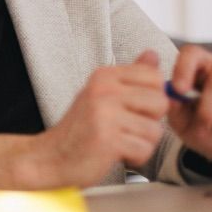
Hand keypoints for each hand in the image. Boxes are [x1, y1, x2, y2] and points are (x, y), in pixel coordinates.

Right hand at [30, 51, 168, 186]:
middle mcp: (104, 90)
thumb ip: (131, 76)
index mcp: (104, 76)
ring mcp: (104, 114)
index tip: (133, 108)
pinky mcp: (107, 139)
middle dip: (149, 122)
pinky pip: (144, 149)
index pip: (154, 76)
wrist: (51, 157)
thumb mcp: (102, 94)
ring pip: (155, 130)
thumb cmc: (80, 129)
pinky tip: (116, 153)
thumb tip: (152, 54)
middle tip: (124, 128)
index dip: (152, 96)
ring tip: (119, 142)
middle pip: (160, 102)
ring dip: (141, 143)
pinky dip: (135, 158)